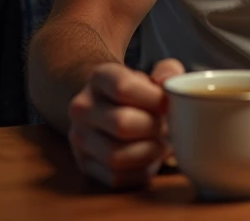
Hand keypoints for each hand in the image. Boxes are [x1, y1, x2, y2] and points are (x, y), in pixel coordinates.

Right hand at [67, 59, 183, 187]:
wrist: (113, 109)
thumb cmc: (141, 92)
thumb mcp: (154, 74)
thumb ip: (168, 72)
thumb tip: (167, 83)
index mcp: (99, 78)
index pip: (123, 87)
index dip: (154, 99)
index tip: (169, 105)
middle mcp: (82, 107)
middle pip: (121, 123)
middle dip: (154, 128)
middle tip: (170, 127)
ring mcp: (79, 138)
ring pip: (116, 155)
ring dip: (149, 152)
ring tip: (163, 143)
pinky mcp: (85, 165)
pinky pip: (115, 177)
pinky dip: (141, 172)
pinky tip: (151, 158)